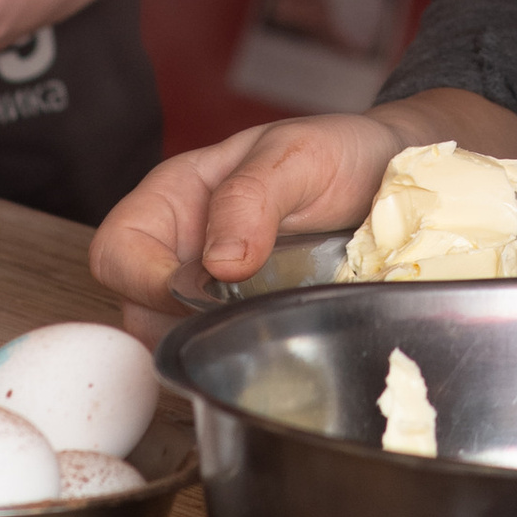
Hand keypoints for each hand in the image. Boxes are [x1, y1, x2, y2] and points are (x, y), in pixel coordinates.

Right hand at [87, 94, 516, 324]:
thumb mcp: (299, 155)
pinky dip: (239, 364)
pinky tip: (280, 352)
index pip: (118, 250)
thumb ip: (253, 196)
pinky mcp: (246, 327)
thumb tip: (217, 261)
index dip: (142, 279)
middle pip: (134, 309)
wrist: (397, 177)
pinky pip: (219, 358)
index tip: (196, 295)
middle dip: (177, 328)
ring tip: (271, 335)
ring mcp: (213, 295)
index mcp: (177, 197)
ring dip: (210, 351)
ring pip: (173, 344)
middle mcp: (183, 250)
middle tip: (242, 323)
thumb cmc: (341, 152)